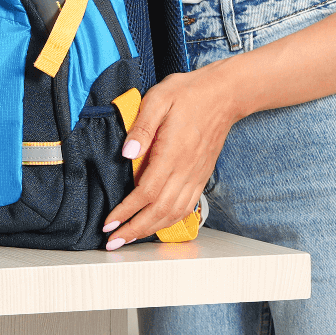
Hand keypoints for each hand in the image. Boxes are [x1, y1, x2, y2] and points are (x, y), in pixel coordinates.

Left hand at [100, 64, 243, 249]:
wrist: (225, 95)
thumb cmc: (189, 93)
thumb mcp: (159, 98)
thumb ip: (142, 127)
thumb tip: (126, 153)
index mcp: (172, 152)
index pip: (146, 191)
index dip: (126, 210)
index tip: (109, 222)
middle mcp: (186, 169)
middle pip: (159, 210)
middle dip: (135, 229)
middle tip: (113, 241)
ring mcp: (196, 175)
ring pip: (173, 213)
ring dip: (151, 229)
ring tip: (131, 237)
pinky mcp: (201, 176)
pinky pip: (186, 206)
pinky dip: (170, 220)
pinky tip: (157, 224)